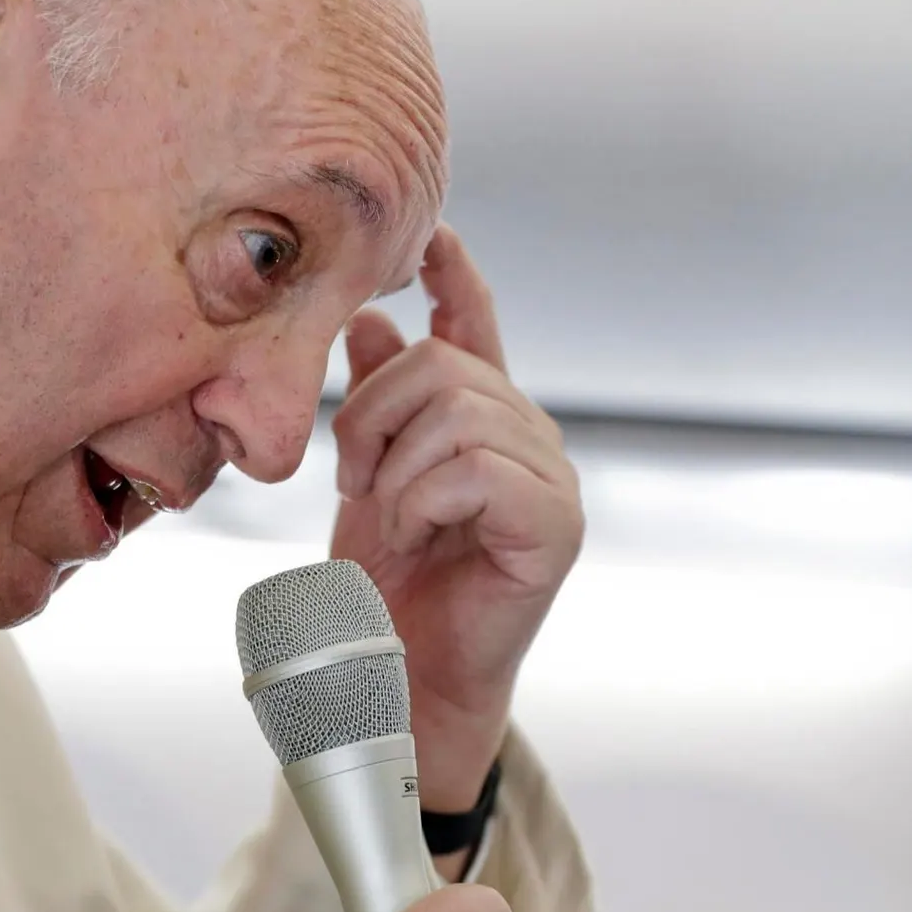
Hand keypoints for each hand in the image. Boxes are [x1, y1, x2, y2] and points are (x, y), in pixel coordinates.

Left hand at [330, 225, 583, 823]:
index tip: (433, 233)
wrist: (399, 679)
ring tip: (393, 523)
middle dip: (374, 420)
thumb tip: (376, 320)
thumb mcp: (365, 480)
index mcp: (483, 423)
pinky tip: (421, 537)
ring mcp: (551, 480)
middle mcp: (529, 438)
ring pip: (457, 413)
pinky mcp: (556, 525)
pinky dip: (423, 502)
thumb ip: (378, 403)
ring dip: (397, 471)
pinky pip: (474, 468)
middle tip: (355, 483)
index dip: (456, 278)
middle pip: (444, 366)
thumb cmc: (384, 589)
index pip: (475, 329)